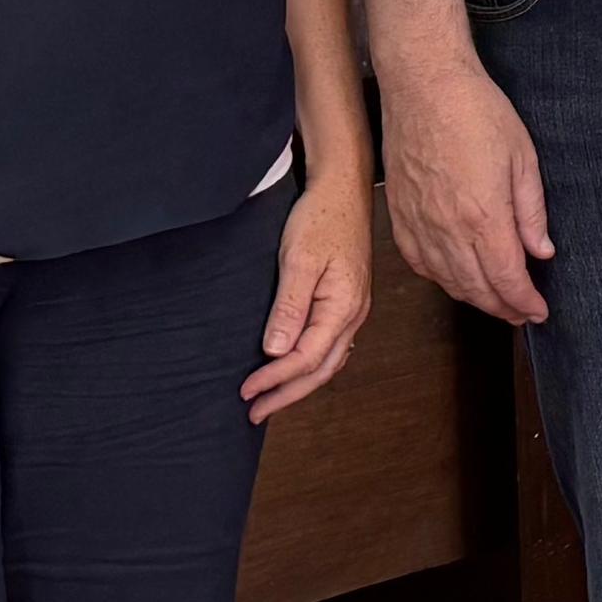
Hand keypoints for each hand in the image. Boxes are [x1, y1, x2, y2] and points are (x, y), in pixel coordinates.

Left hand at [242, 171, 374, 422]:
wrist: (343, 189)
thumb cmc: (321, 218)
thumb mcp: (300, 260)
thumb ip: (289, 306)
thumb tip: (275, 350)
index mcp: (344, 307)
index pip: (307, 357)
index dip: (276, 378)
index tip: (247, 391)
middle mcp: (354, 314)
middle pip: (321, 369)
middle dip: (287, 393)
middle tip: (254, 411)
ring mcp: (353, 309)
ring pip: (328, 361)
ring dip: (298, 383)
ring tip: (270, 399)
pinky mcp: (347, 302)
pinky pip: (330, 346)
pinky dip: (310, 365)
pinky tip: (294, 368)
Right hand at [381, 49, 552, 324]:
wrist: (423, 85)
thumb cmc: (477, 112)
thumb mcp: (523, 158)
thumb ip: (531, 211)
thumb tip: (541, 252)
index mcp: (483, 216)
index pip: (507, 278)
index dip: (525, 302)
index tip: (539, 312)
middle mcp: (447, 229)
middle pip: (477, 288)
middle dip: (503, 307)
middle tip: (522, 313)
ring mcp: (418, 224)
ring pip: (447, 281)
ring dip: (474, 297)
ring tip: (495, 301)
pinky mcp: (398, 215)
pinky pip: (419, 263)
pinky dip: (441, 279)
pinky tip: (455, 278)